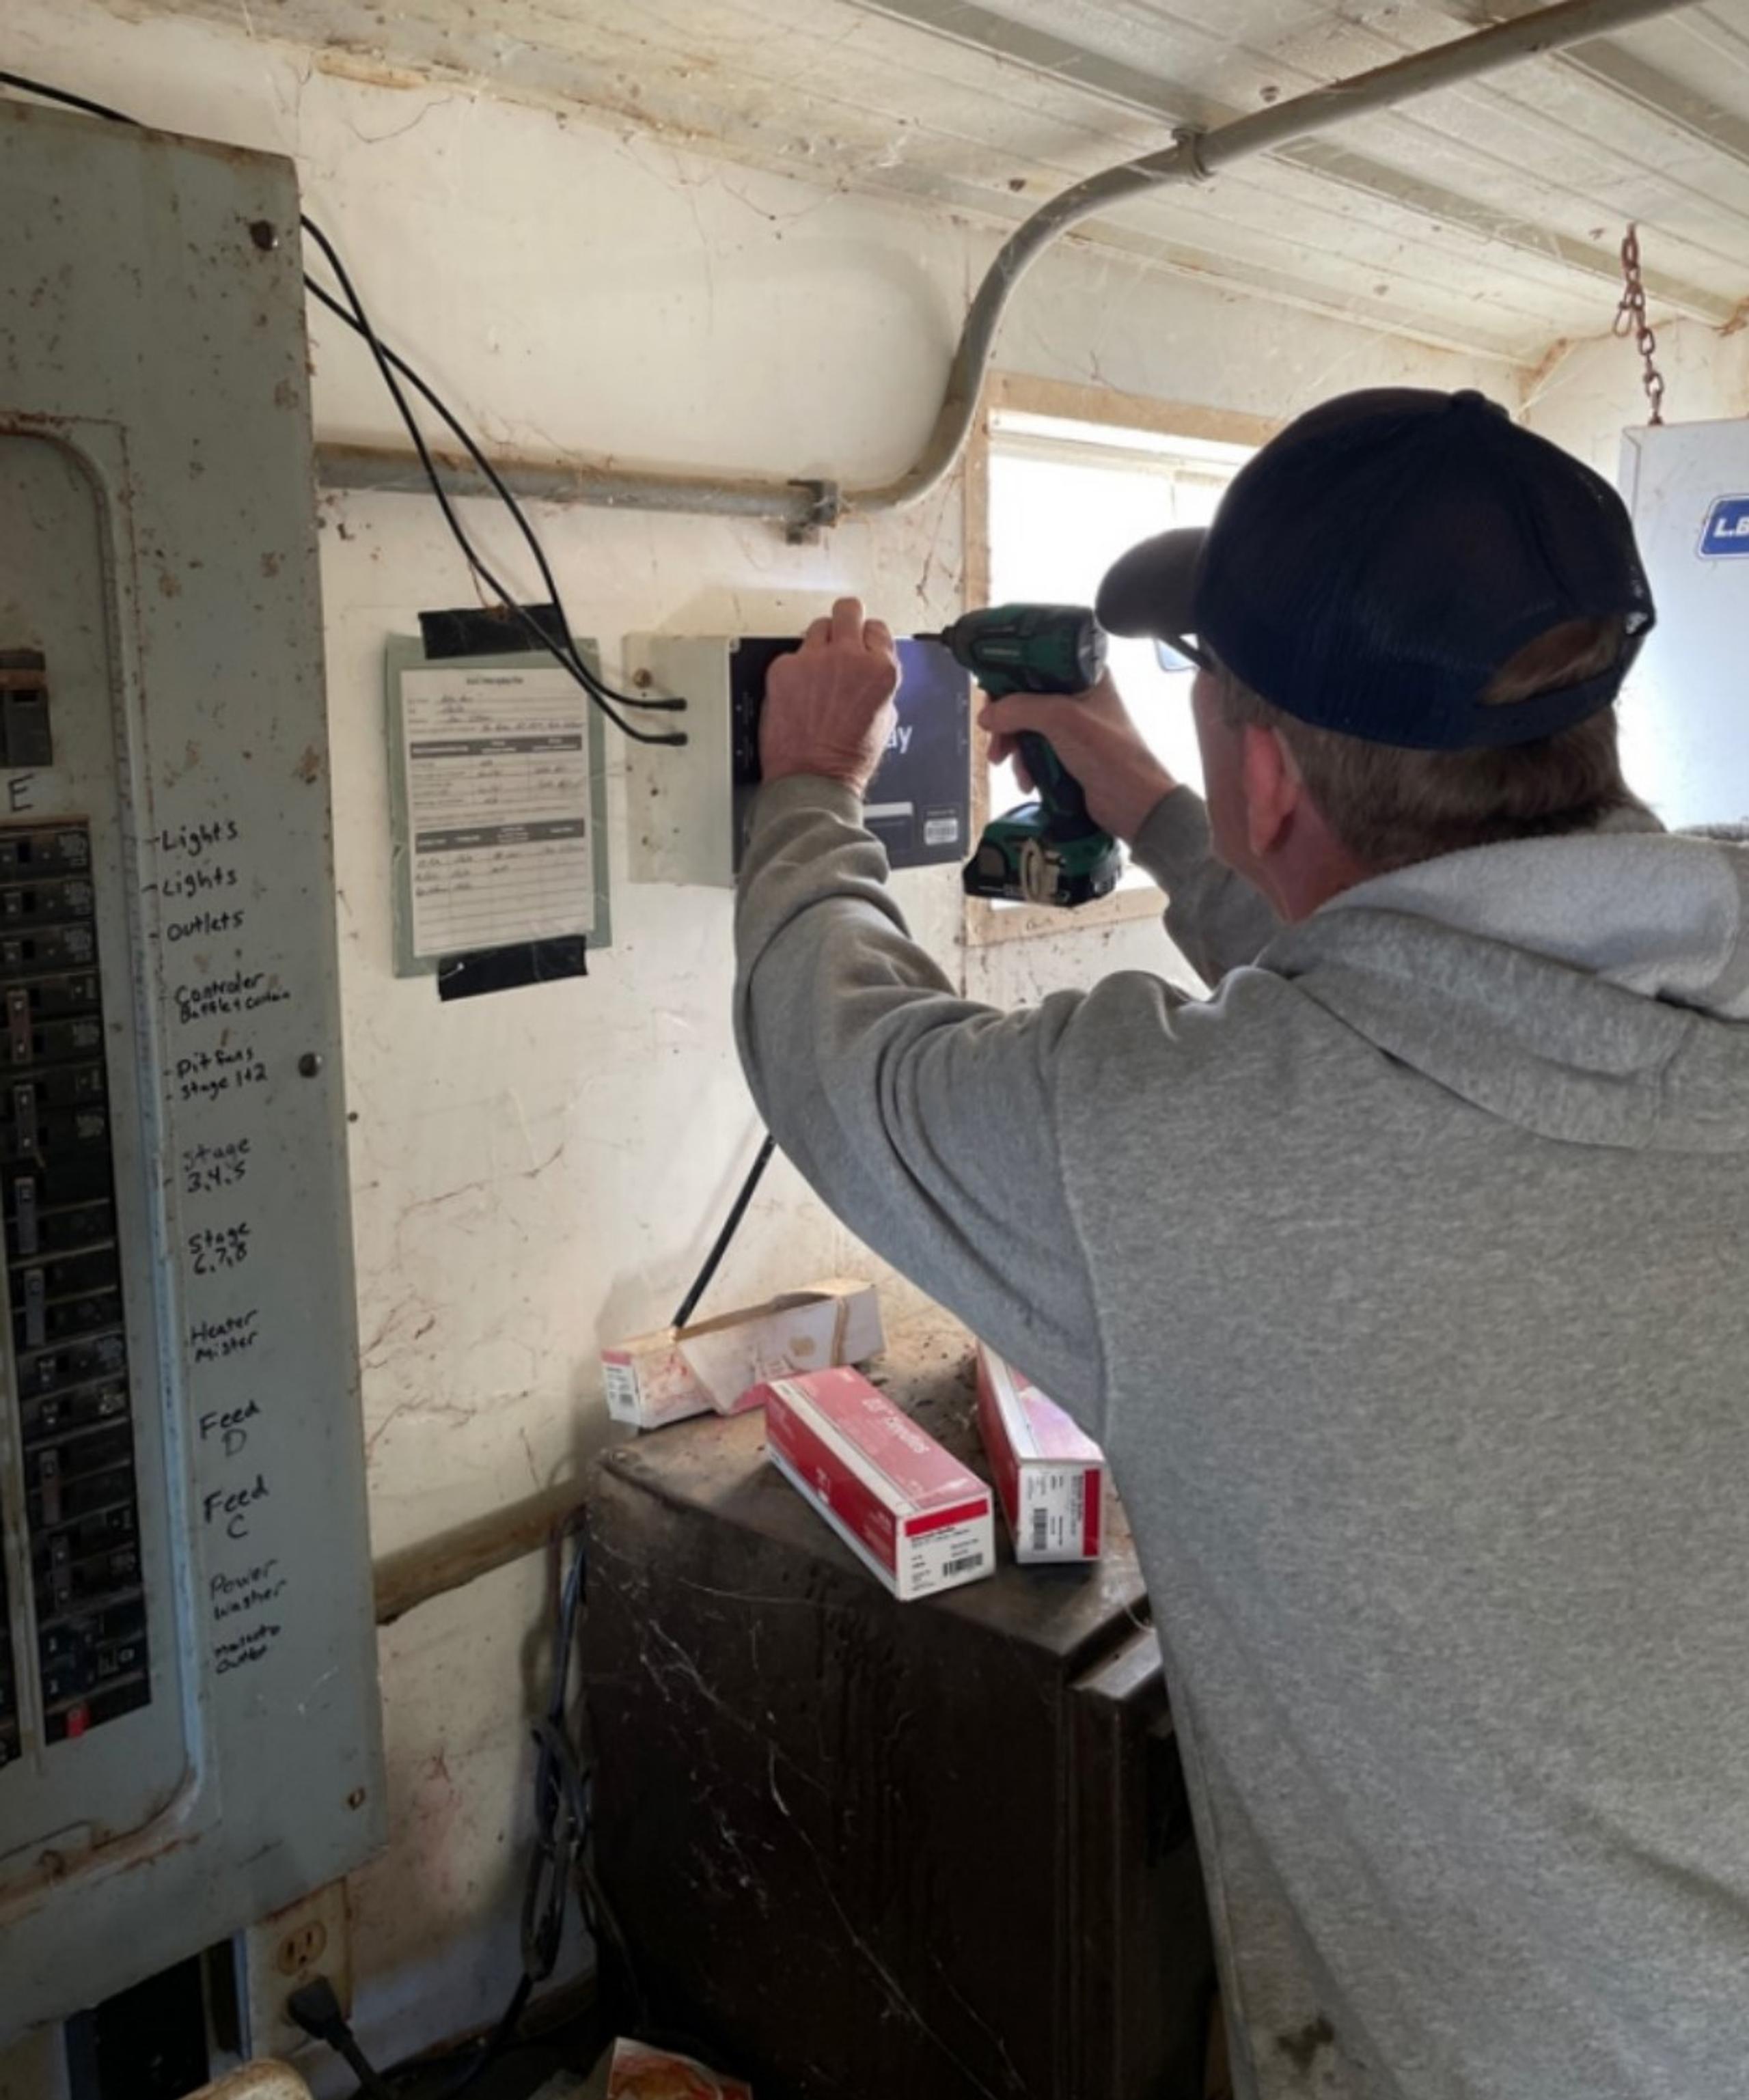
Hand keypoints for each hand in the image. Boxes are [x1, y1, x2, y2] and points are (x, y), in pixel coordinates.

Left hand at [761, 597, 899, 794]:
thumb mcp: (884, 721)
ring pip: (817, 626)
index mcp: (881, 671)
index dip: (868, 639)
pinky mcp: (784, 668)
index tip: (861, 646)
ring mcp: (814, 660)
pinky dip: (794, 669)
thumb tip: (872, 669)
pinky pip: (791, 654)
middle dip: (846, 620)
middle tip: (840, 634)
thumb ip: (880, 685)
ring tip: (817, 669)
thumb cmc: (846, 761)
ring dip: (819, 643)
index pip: (877, 628)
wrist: (813, 779)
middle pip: (848, 610)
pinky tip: (798, 690)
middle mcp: (849, 658)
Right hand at [980, 672, 1177, 844]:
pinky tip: (1027, 779)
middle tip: (997, 739)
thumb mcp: (1062, 720)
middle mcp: (1078, 696)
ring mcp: (1073, 726)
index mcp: (1084, 675)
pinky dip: (1025, 764)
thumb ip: (1021, 709)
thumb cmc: (1114, 756)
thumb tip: (989, 715)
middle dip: (1006, 721)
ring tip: (1009, 764)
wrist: (1133, 803)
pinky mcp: (1067, 752)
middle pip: (1025, 698)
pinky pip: (1034, 751)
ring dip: (1013, 747)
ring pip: (1026, 727)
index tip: (992, 695)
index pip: (1036, 663)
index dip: (1010, 677)